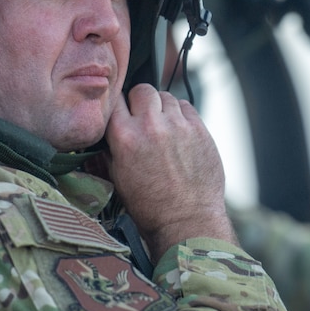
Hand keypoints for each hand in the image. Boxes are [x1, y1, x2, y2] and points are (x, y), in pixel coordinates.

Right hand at [104, 84, 233, 257]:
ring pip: (165, 96)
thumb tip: (110, 129)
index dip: (117, 105)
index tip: (120, 112)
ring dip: (161, 108)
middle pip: (142, 90)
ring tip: (162, 127)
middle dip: (140, 101)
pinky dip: (181, 115)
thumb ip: (112, 147)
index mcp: (125, 137)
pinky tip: (179, 132)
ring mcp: (178, 125)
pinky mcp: (199, 129)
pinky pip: (186, 107)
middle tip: (142, 117)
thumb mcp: (118, 177)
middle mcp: (151, 126)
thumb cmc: (150, 206)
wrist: (187, 220)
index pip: (114, 99)